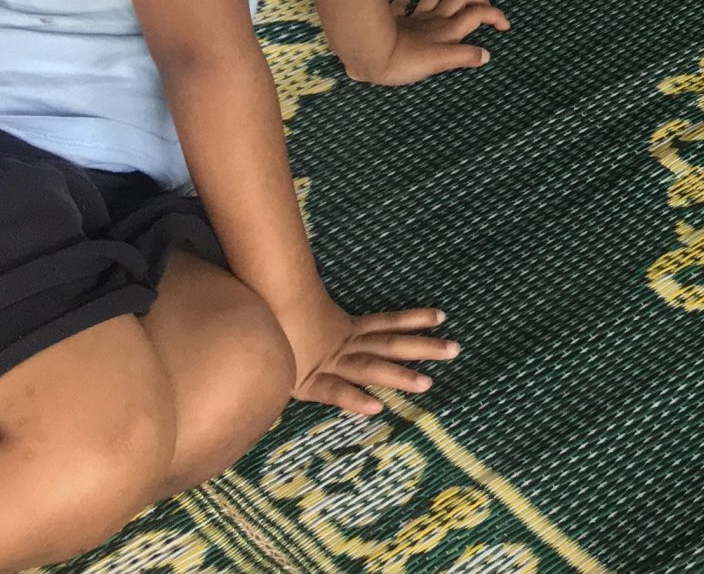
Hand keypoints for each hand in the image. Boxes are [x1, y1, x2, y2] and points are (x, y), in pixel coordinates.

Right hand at [279, 293, 458, 416]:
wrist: (247, 308)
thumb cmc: (269, 304)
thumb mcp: (297, 306)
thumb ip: (308, 307)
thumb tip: (307, 294)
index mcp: (341, 327)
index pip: (386, 321)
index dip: (413, 318)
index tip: (442, 316)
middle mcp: (341, 344)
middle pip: (390, 344)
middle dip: (424, 347)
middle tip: (457, 350)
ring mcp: (327, 363)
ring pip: (370, 369)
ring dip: (399, 376)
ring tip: (428, 384)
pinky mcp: (306, 382)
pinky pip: (334, 392)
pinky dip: (353, 399)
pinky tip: (377, 408)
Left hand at [348, 0, 509, 85]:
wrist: (368, 51)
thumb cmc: (404, 61)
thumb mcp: (439, 63)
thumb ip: (463, 57)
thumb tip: (486, 54)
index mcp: (448, 30)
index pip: (478, 14)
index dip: (495, 16)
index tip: (505, 26)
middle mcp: (435, 19)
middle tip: (486, 6)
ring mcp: (414, 17)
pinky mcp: (394, 18)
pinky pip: (402, 5)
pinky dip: (408, 1)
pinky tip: (408, 0)